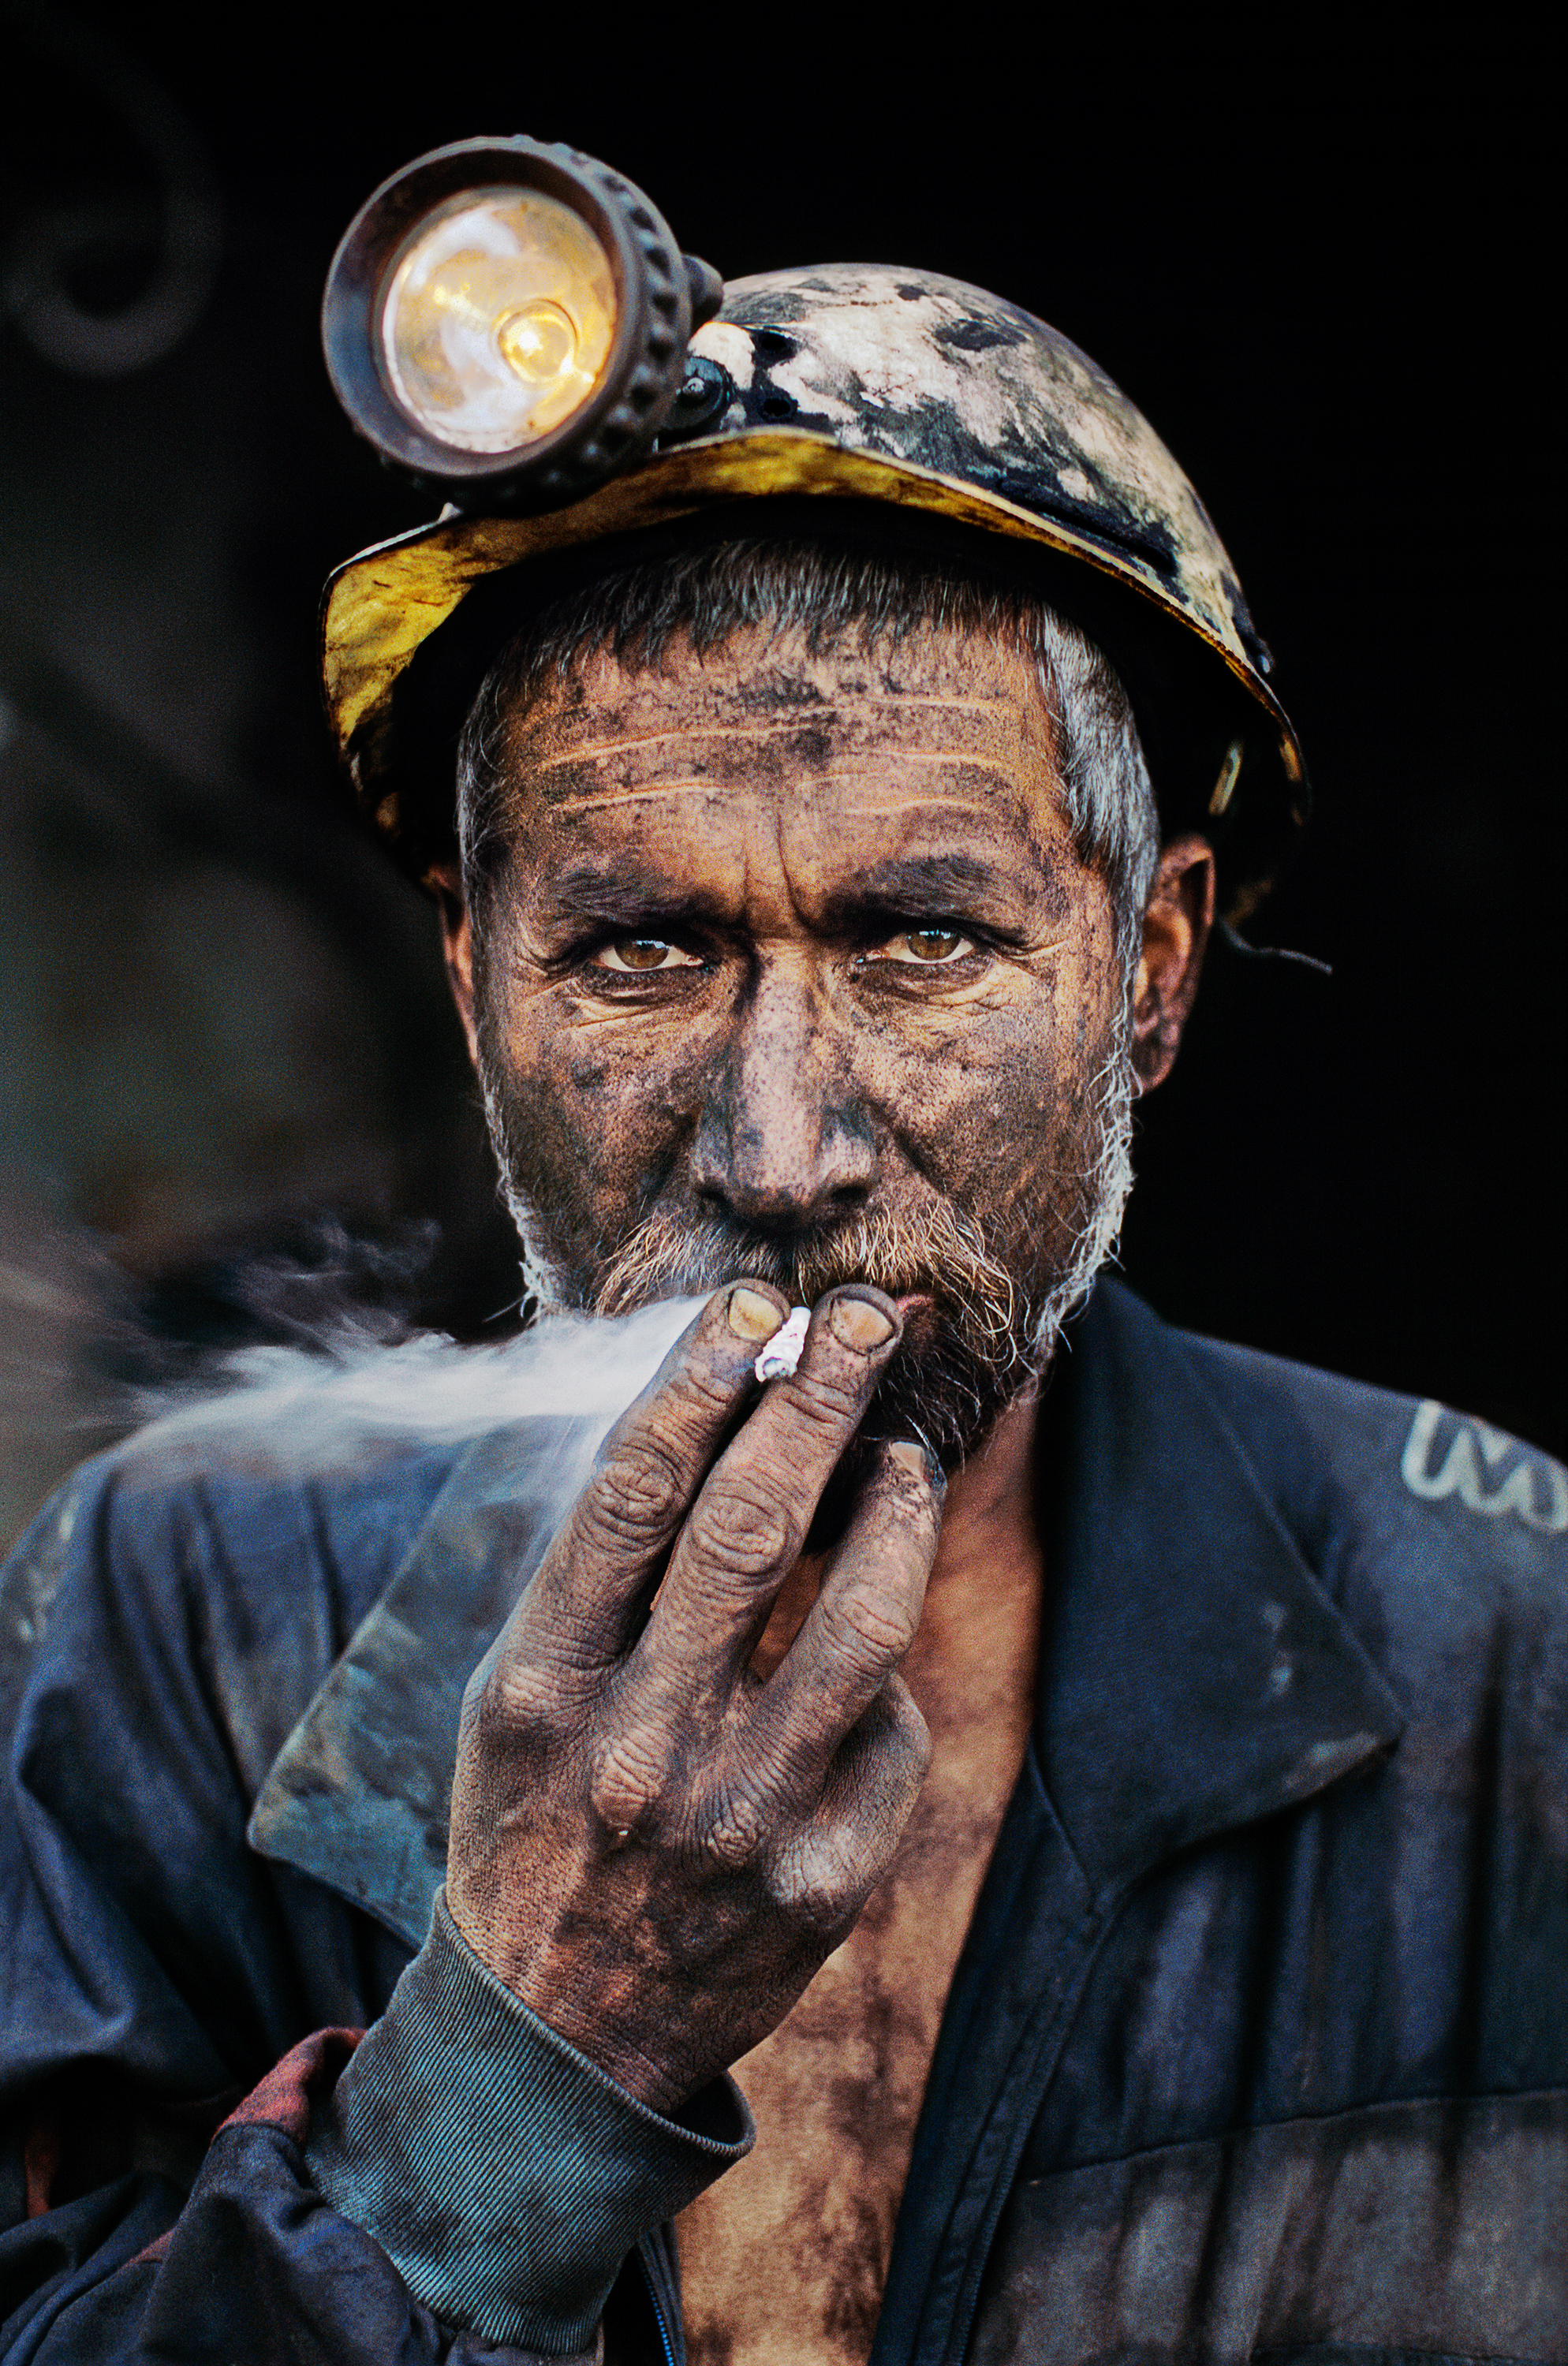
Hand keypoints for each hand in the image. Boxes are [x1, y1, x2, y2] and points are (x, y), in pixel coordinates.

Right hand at [444, 1282, 941, 2114]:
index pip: (631, 1493)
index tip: (757, 1304)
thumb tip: (712, 1409)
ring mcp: (737, 1826)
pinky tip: (867, 1658)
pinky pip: (891, 1737)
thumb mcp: (518, 1693)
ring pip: (861, 1624)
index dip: (703, 1379)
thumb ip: (599, 1574)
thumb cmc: (536, 1820)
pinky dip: (886, 1681)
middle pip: (752, 1528)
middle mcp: (636, 1749)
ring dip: (895, 1511)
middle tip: (867, 1318)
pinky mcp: (821, 1891)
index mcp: (542, 1684)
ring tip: (900, 1454)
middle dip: (820, 1398)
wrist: (555, 2039)